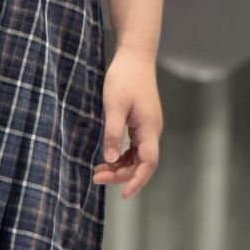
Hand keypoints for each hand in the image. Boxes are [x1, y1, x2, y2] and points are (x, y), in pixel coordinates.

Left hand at [93, 48, 161, 199]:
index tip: (123, 194)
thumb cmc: (124, 77)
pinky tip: (107, 158)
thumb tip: (110, 159)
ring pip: (137, 157)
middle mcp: (152, 131)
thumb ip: (113, 133)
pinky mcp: (141, 122)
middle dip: (122, 175)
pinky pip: (134, 147)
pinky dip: (121, 156)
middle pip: (142, 163)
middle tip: (97, 178)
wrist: (135, 56)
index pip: (148, 163)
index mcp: (149, 128)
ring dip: (120, 167)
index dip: (137, 180)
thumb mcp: (114, 105)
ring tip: (98, 172)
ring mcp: (148, 127)